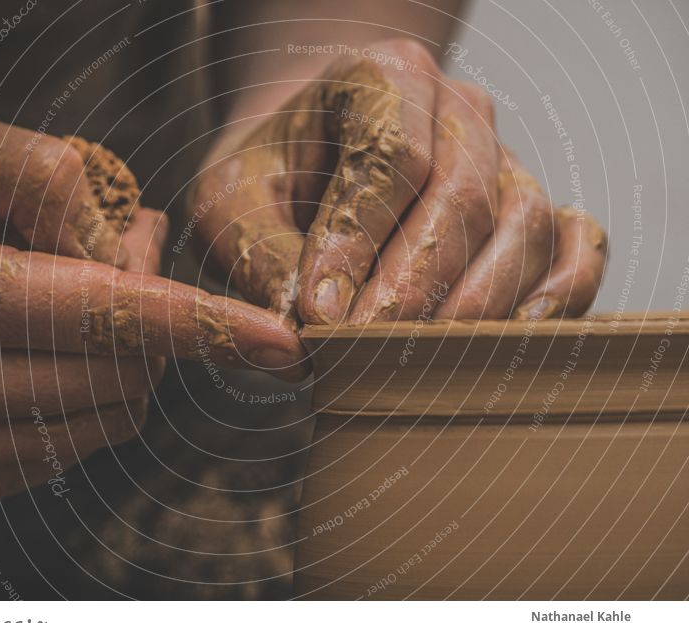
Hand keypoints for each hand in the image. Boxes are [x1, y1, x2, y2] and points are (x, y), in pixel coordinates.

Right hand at [0, 109, 306, 510]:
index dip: (203, 324)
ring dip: (125, 354)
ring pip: (117, 411)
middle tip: (113, 256)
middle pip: (128, 368)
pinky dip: (93, 392)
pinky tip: (49, 352)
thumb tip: (122, 249)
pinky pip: (85, 439)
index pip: (106, 314)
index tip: (279, 342)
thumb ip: (37, 175)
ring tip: (72, 299)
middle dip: (153, 313)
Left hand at [192, 39, 606, 323]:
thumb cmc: (273, 176)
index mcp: (383, 80)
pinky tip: (517, 334)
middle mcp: (457, 111)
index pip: (390, 157)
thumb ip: (256, 255)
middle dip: (417, 282)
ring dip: (481, 299)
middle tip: (373, 346)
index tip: (320, 312)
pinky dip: (560, 291)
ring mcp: (504, 158)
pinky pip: (575, 244)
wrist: (314, 156)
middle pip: (463, 193)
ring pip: (523, 222)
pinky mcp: (530, 207)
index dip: (361, 239)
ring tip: (429, 357)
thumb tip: (296, 334)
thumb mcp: (231, 201)